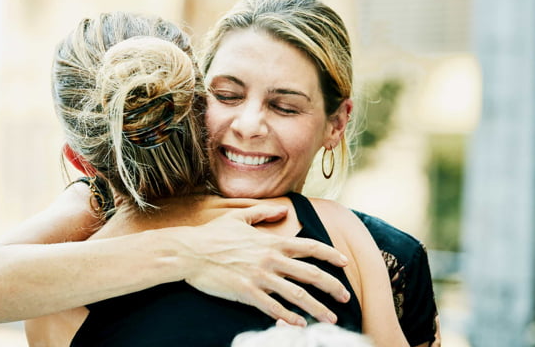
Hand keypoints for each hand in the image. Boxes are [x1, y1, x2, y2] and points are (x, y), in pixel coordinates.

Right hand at [178, 204, 350, 326]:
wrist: (189, 251)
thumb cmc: (212, 234)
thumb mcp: (239, 217)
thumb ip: (263, 213)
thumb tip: (283, 210)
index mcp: (271, 241)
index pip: (309, 247)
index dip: (330, 254)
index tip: (344, 262)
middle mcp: (271, 259)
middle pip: (311, 274)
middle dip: (333, 287)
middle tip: (346, 298)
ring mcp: (260, 276)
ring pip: (297, 294)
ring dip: (317, 308)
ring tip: (331, 319)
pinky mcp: (247, 292)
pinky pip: (273, 307)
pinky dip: (289, 317)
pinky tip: (299, 325)